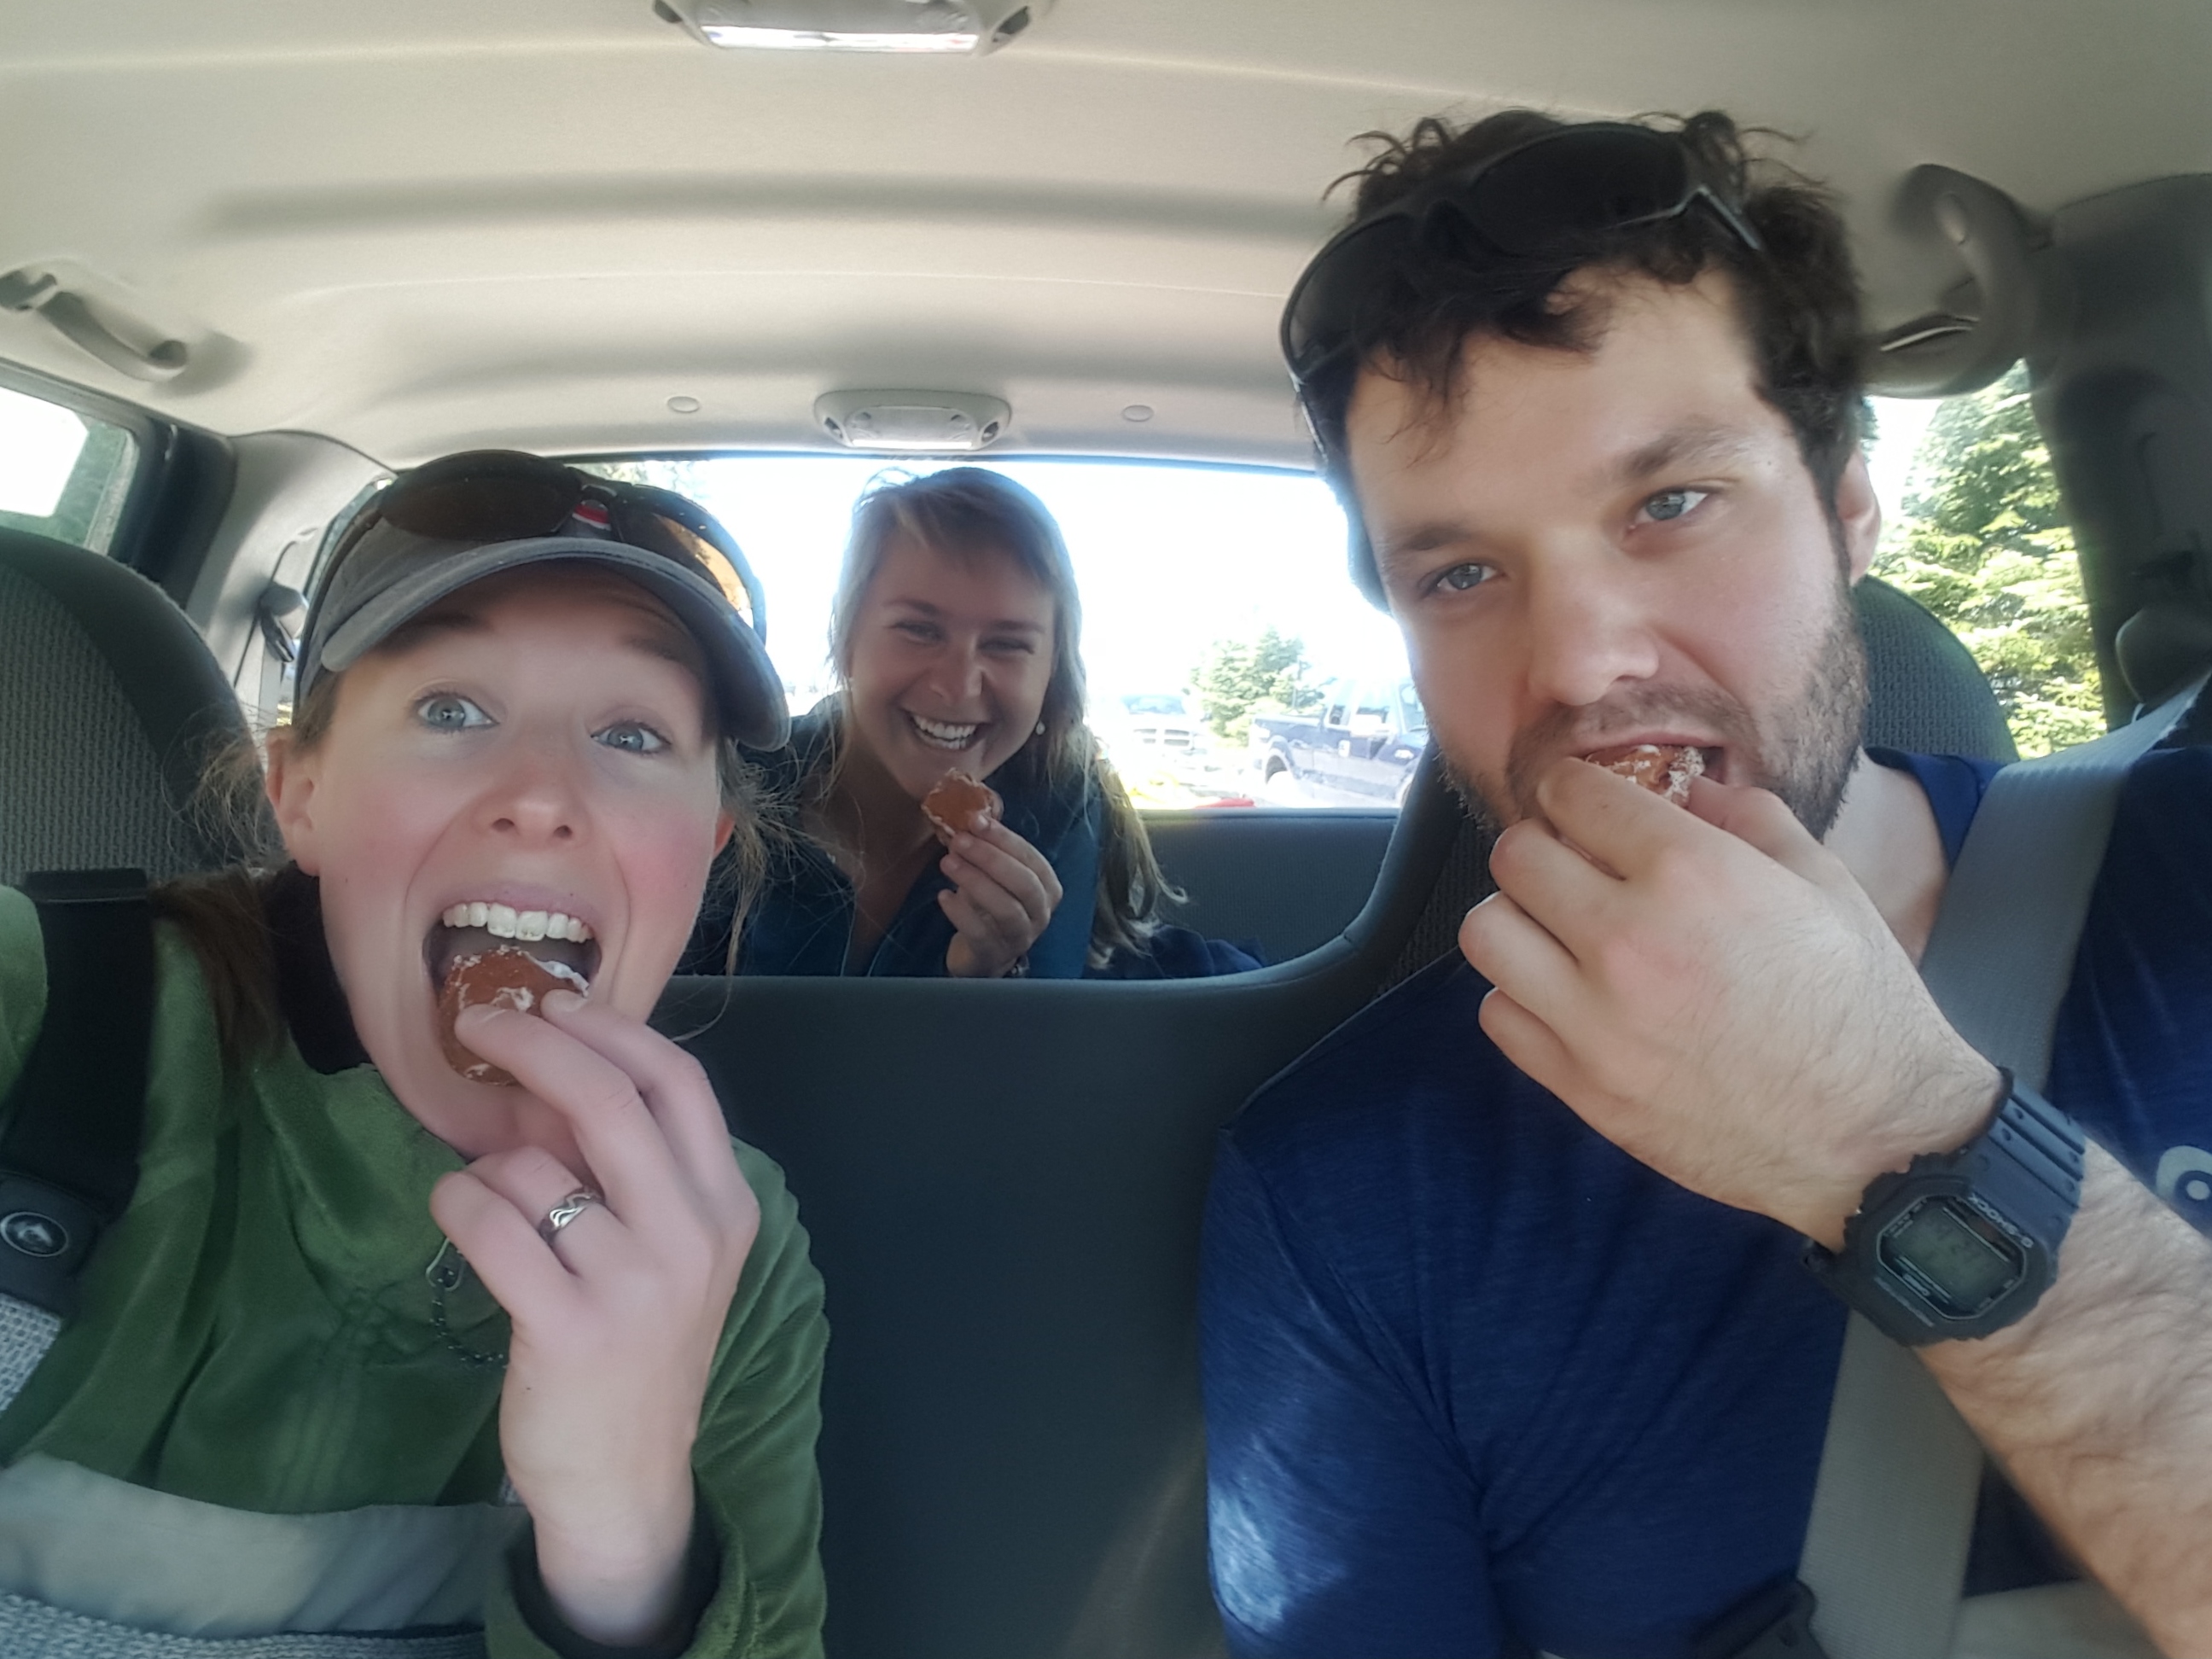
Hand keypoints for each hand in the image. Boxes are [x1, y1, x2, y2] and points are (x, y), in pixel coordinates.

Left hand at [428, 992, 759, 1645]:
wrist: (627, 1480)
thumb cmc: (637, 1350)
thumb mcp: (663, 1252)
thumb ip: (627, 1170)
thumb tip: (547, 1075)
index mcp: (726, 1206)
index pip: (679, 1081)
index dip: (610, 1028)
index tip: (552, 1002)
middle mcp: (694, 1236)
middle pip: (612, 1100)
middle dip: (536, 1045)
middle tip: (479, 1022)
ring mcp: (636, 1284)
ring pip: (536, 1167)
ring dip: (488, 1159)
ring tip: (484, 1190)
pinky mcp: (569, 1328)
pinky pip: (493, 1226)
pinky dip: (459, 1203)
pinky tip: (455, 1212)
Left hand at [938, 816, 1064, 977]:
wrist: (984, 954)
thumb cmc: (990, 906)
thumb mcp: (996, 875)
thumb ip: (991, 848)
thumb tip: (975, 814)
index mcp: (1047, 888)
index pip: (1031, 859)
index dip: (1004, 838)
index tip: (975, 820)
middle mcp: (1041, 913)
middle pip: (1024, 883)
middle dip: (991, 858)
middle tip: (959, 840)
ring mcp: (1020, 937)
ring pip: (1006, 909)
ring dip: (975, 881)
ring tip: (947, 863)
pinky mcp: (994, 955)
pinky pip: (980, 934)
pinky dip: (961, 913)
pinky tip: (944, 896)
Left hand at [1458, 757, 2000, 1245]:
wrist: (1873, 1134)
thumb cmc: (1857, 1003)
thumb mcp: (1824, 881)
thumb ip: (1746, 817)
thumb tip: (1684, 793)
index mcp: (1690, 872)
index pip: (1570, 793)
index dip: (1573, 792)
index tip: (1582, 806)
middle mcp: (1628, 939)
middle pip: (1514, 857)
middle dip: (1541, 849)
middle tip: (1570, 867)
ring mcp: (1595, 1019)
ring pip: (1486, 932)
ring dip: (1517, 921)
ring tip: (1557, 933)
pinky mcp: (1581, 1085)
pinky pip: (1499, 1014)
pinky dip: (1521, 997)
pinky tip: (1566, 997)